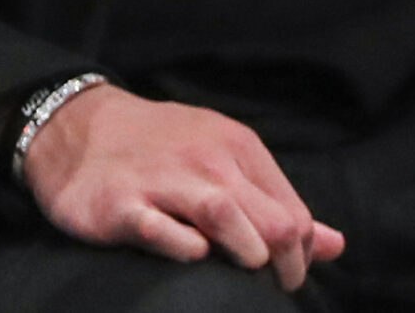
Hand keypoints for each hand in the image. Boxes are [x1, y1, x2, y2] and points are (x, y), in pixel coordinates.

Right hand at [20, 84, 342, 290]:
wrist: (79, 129)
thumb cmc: (162, 152)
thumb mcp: (225, 162)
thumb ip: (277, 205)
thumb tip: (335, 245)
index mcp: (237, 147)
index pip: (292, 212)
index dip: (300, 255)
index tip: (283, 274)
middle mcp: (206, 158)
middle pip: (270, 220)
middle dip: (282, 265)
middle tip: (269, 286)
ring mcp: (164, 180)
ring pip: (225, 216)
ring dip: (244, 255)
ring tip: (238, 274)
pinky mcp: (123, 204)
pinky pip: (162, 230)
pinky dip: (183, 248)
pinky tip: (190, 256)